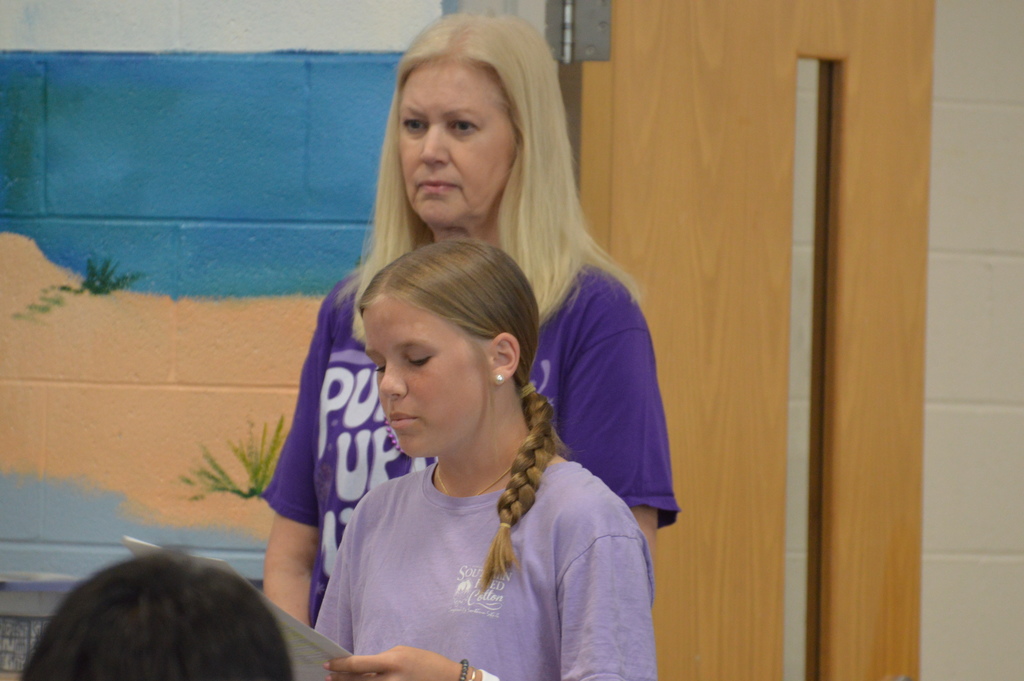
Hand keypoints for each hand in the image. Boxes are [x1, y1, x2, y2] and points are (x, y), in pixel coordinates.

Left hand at [325, 646, 462, 679]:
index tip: (327, 663)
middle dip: (339, 680)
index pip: (358, 664)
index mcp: (392, 662)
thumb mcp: (402, 653)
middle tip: (328, 677)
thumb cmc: (425, 662)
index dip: (340, 665)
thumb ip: (382, 661)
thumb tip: (362, 669)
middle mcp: (390, 680)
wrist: (448, 679)